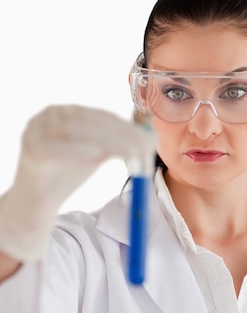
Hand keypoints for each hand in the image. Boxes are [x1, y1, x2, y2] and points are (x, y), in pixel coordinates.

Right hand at [0, 105, 156, 262]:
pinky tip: (95, 154)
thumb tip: (151, 137)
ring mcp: (36, 129)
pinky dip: (77, 149)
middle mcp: (50, 115)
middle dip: (122, 135)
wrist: (37, 200)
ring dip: (106, 141)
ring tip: (128, 153)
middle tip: (143, 151)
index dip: (128, 128)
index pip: (102, 115)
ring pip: (76, 130)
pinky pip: (56, 146)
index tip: (149, 142)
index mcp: (67, 112)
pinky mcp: (30, 148)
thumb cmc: (67, 174)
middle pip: (91, 121)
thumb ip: (118, 142)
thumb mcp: (96, 153)